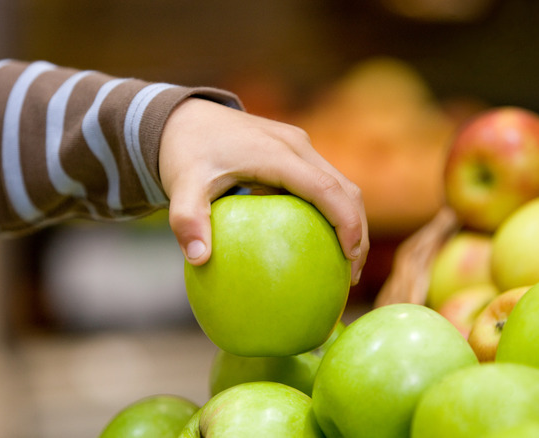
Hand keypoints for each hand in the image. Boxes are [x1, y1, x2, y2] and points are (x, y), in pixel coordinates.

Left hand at [160, 98, 368, 284]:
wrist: (183, 117)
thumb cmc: (184, 152)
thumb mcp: (181, 185)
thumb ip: (187, 220)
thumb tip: (198, 259)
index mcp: (277, 153)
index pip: (326, 189)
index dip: (346, 223)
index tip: (350, 258)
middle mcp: (296, 145)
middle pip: (346, 188)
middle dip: (357, 231)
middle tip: (351, 276)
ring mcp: (298, 146)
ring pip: (341, 184)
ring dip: (350, 221)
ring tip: (345, 266)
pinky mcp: (295, 151)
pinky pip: (324, 183)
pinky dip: (333, 212)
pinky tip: (320, 243)